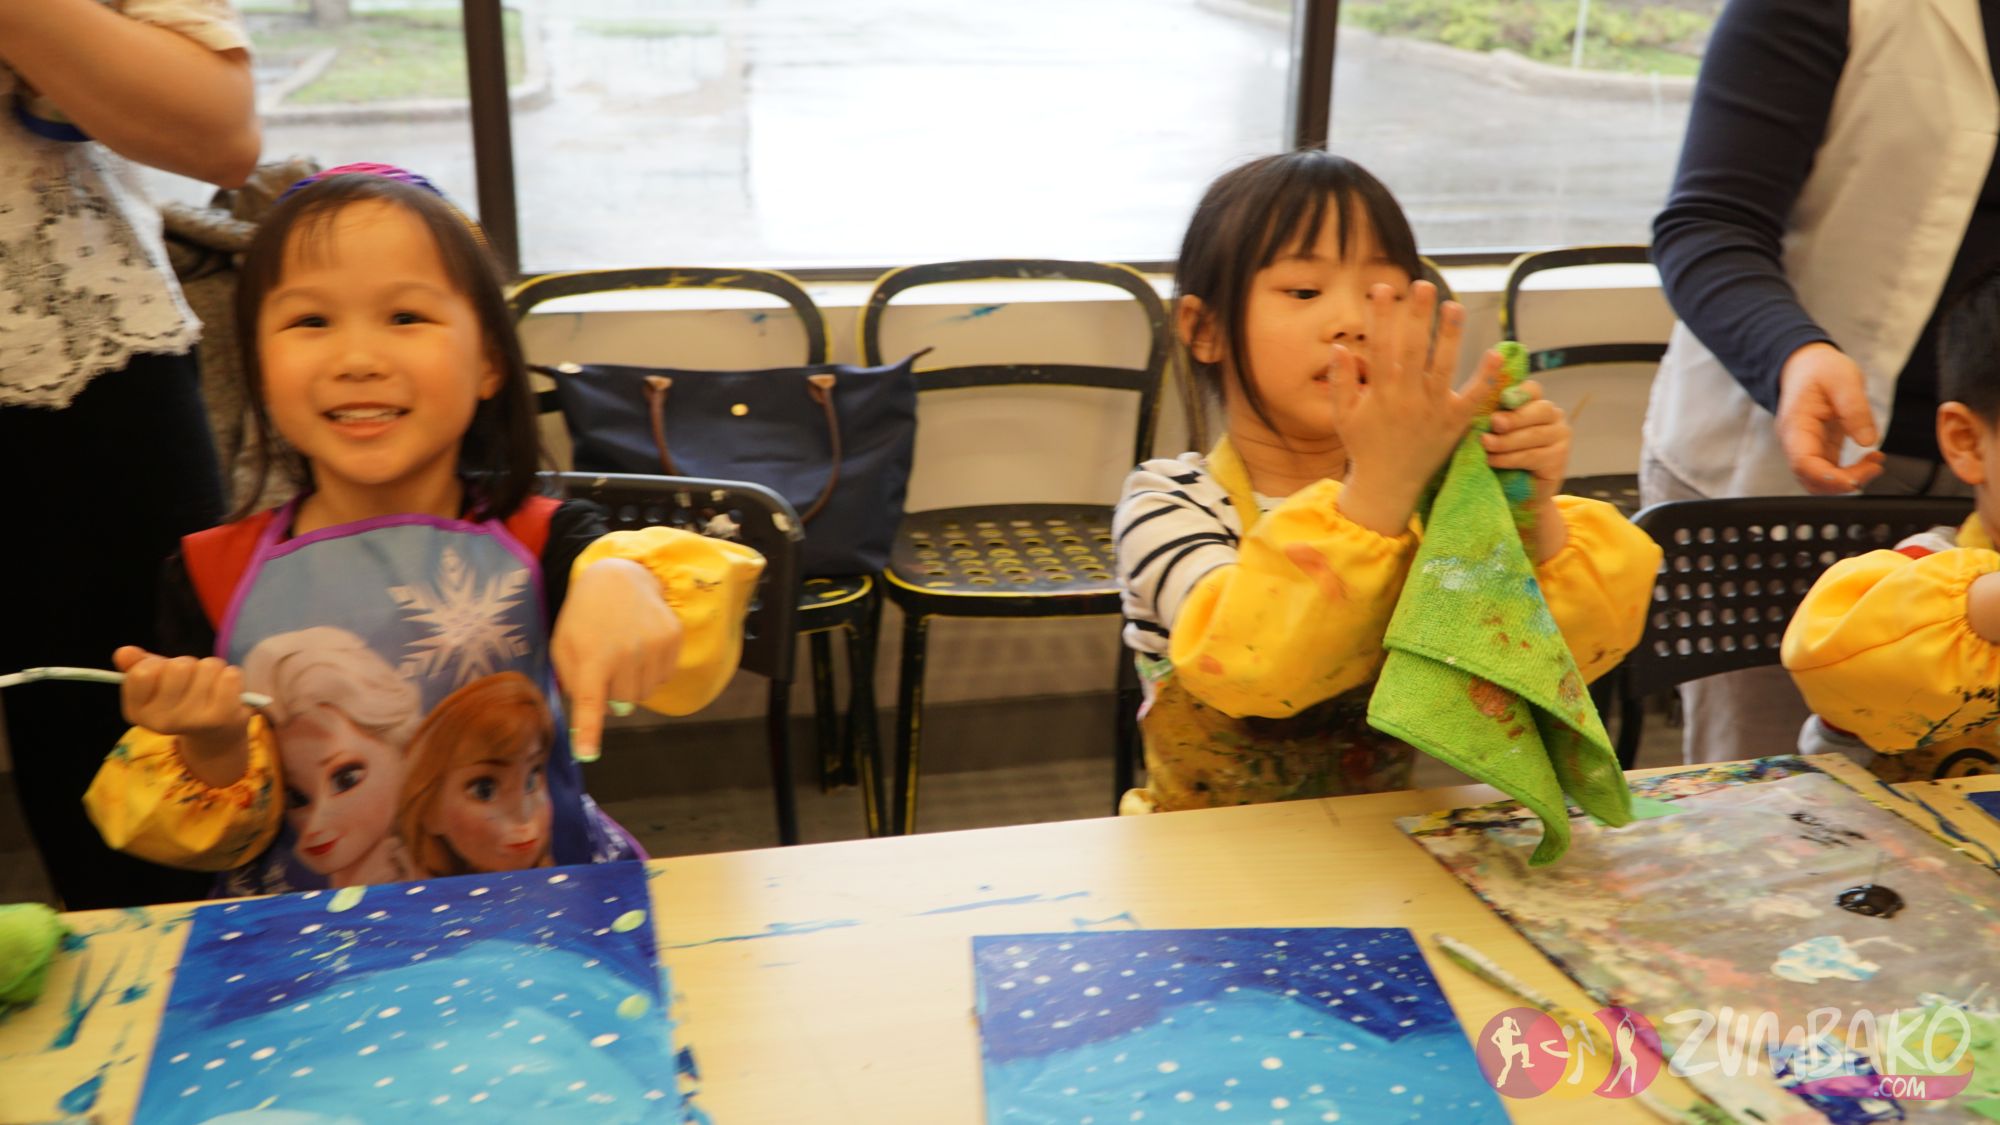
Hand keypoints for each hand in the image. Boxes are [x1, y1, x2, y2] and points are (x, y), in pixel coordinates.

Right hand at [114, 645, 251, 785]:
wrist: (216, 731)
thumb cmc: (182, 698)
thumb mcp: (156, 682)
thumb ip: (137, 666)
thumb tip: (123, 652)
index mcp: (137, 712)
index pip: (141, 672)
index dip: (156, 664)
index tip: (162, 674)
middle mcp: (161, 722)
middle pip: (178, 666)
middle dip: (188, 665)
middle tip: (192, 680)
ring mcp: (192, 721)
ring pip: (207, 667)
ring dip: (212, 669)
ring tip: (210, 686)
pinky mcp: (222, 717)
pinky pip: (230, 676)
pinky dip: (231, 675)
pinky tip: (226, 690)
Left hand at [551, 558, 683, 761]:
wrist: (620, 575)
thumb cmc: (585, 616)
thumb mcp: (564, 645)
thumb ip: (570, 682)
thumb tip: (584, 720)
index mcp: (592, 656)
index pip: (590, 702)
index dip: (589, 731)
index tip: (587, 753)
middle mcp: (625, 653)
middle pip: (623, 704)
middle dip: (613, 694)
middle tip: (605, 666)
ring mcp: (654, 646)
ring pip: (645, 694)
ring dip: (633, 684)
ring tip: (624, 654)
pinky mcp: (673, 639)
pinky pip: (663, 677)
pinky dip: (651, 671)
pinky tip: (641, 647)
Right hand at [1332, 281, 1496, 536]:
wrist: (1388, 487)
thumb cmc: (1364, 447)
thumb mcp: (1343, 416)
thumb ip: (1341, 381)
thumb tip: (1340, 347)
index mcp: (1380, 394)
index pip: (1380, 346)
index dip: (1381, 317)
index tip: (1382, 289)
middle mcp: (1407, 399)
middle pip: (1413, 349)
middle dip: (1417, 316)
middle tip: (1423, 286)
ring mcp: (1433, 411)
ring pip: (1444, 366)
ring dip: (1450, 335)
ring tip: (1455, 306)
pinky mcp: (1454, 424)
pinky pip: (1473, 398)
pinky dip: (1485, 377)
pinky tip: (1495, 352)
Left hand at [1481, 380, 1569, 507]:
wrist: (1513, 493)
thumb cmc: (1499, 456)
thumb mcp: (1493, 433)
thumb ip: (1492, 418)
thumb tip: (1479, 402)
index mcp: (1536, 403)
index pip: (1532, 390)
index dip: (1519, 392)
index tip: (1502, 399)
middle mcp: (1553, 417)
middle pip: (1539, 410)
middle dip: (1514, 417)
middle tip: (1494, 422)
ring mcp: (1560, 437)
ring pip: (1535, 435)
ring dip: (1508, 441)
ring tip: (1485, 444)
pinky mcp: (1559, 460)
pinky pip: (1533, 456)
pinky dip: (1510, 459)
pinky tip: (1493, 460)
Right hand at [1776, 343, 1884, 493]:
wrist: (1807, 365)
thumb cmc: (1821, 369)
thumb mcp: (1844, 379)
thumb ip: (1856, 409)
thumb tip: (1868, 441)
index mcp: (1795, 426)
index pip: (1803, 463)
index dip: (1827, 478)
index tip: (1853, 480)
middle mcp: (1796, 443)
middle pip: (1811, 479)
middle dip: (1843, 482)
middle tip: (1874, 467)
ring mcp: (1806, 448)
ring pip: (1821, 481)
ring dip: (1849, 479)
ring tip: (1875, 462)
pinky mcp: (1820, 449)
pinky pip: (1831, 471)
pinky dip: (1852, 472)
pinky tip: (1871, 460)